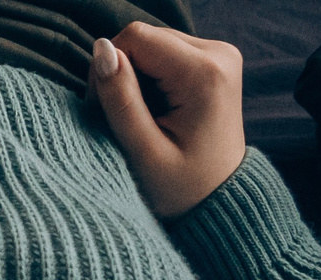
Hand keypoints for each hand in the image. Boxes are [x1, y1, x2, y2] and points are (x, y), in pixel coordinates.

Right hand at [90, 22, 244, 218]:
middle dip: (123, 73)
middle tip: (126, 119)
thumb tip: (101, 48)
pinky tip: (156, 110)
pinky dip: (150, 78)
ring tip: (142, 118)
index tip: (110, 110)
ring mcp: (220, 54)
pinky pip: (165, 53)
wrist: (219, 200)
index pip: (137, 38)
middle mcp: (219, 53)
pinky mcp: (214, 60)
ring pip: (153, 43)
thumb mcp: (143, 152)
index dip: (110, 69)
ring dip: (136, 77)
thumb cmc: (181, 187)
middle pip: (145, 37)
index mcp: (205, 73)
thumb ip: (121, 99)